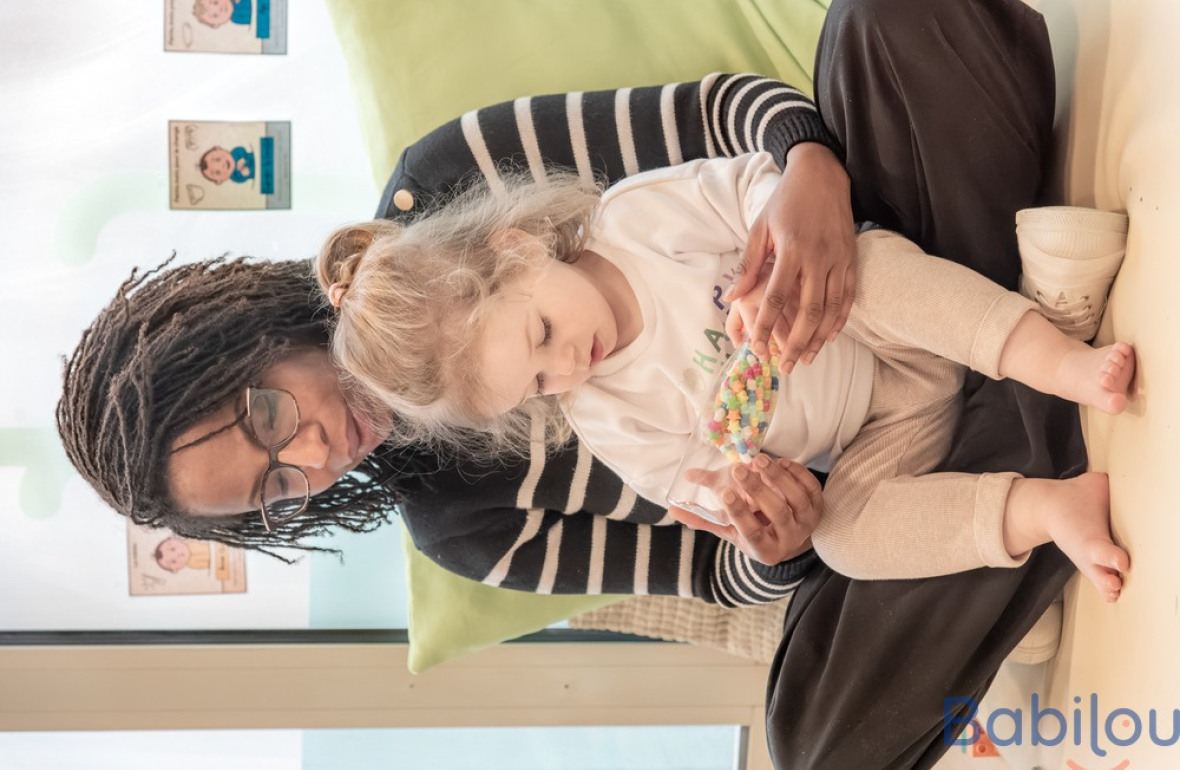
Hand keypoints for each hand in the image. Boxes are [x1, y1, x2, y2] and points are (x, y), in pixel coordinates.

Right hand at [668, 456, 822, 565]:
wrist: (791, 538)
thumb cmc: (755, 533)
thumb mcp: (730, 532)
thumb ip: (704, 521)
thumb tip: (673, 509)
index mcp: (765, 550)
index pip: (752, 533)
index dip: (739, 513)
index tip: (724, 493)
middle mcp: (790, 539)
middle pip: (776, 513)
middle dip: (757, 489)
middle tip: (738, 468)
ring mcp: (808, 522)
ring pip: (796, 498)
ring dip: (777, 476)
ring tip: (757, 459)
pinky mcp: (819, 506)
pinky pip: (810, 486)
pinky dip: (795, 472)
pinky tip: (778, 461)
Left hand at [726, 142, 855, 373]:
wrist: (823, 175)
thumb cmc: (786, 202)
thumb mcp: (760, 228)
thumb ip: (749, 266)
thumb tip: (731, 297)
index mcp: (792, 250)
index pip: (777, 297)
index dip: (767, 325)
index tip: (758, 348)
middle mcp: (818, 258)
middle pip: (808, 311)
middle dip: (797, 343)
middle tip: (787, 366)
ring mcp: (839, 260)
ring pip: (832, 309)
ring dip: (819, 338)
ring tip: (808, 359)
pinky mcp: (852, 260)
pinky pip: (849, 297)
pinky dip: (840, 320)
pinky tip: (830, 337)